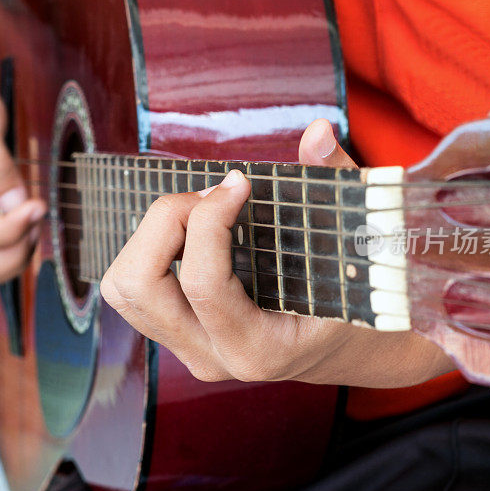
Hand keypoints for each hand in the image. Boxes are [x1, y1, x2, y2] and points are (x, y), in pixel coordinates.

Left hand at [101, 119, 453, 386]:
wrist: (359, 350)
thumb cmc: (365, 299)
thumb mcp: (364, 246)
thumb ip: (342, 186)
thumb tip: (318, 132)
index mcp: (261, 349)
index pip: (203, 284)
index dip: (210, 218)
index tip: (239, 181)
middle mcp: (215, 358)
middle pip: (140, 286)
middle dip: (165, 222)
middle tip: (211, 195)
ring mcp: (192, 352)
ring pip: (124, 290)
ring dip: (150, 236)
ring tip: (199, 211)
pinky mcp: (180, 338)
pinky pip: (133, 292)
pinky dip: (149, 249)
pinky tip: (193, 231)